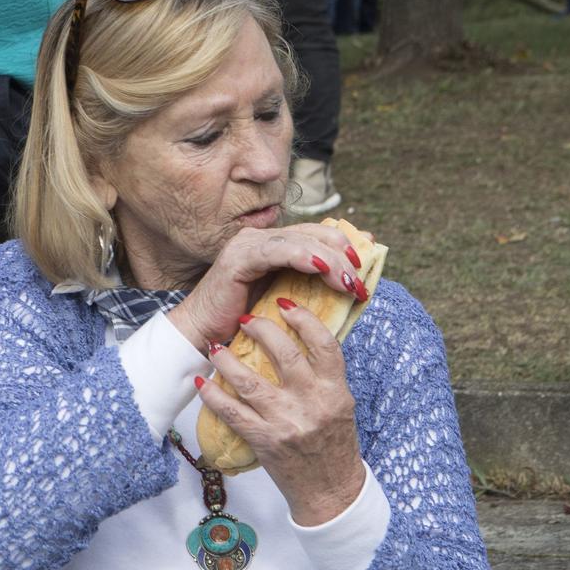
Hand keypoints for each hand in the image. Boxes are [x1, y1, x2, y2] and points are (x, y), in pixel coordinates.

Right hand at [167, 223, 364, 354]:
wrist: (204, 336)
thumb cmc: (246, 325)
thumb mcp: (289, 302)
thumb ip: (316, 288)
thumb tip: (354, 277)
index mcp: (274, 246)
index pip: (318, 234)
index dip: (346, 246)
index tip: (365, 269)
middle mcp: (261, 238)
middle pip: (314, 234)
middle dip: (343, 257)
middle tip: (359, 284)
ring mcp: (248, 244)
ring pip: (300, 240)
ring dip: (330, 260)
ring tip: (347, 282)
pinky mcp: (238, 257)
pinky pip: (276, 251)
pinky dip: (302, 256)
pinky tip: (319, 267)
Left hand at [199, 300, 365, 524]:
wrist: (330, 491)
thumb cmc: (333, 444)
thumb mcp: (339, 406)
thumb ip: (324, 376)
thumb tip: (300, 337)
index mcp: (336, 392)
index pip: (325, 345)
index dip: (305, 320)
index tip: (286, 304)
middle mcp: (313, 404)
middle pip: (286, 354)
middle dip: (262, 330)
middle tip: (245, 318)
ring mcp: (286, 423)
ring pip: (250, 381)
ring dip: (227, 360)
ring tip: (214, 347)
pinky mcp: (264, 441)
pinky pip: (231, 412)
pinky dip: (212, 395)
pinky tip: (201, 382)